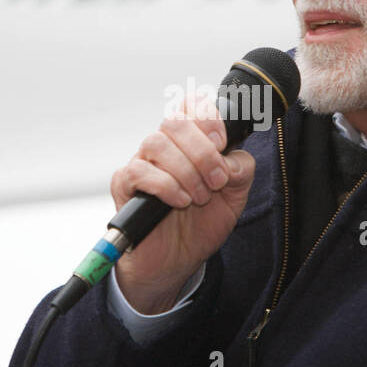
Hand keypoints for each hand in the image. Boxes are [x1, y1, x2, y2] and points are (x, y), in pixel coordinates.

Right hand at [110, 97, 255, 313]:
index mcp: (190, 142)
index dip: (207, 114)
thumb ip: (241, 172)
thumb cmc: (202, 223)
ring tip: (199, 197)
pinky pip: (139, 171)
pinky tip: (180, 201)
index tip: (222, 143)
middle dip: (203, 151)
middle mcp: (164, 146)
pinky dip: (166, 185)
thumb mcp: (235, 198)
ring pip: (156, 142)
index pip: (190, 104)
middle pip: (175, 121)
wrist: (177, 262)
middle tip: (217, 180)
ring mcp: (142, 162)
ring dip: (186, 171)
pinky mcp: (124, 184)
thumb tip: (231, 160)